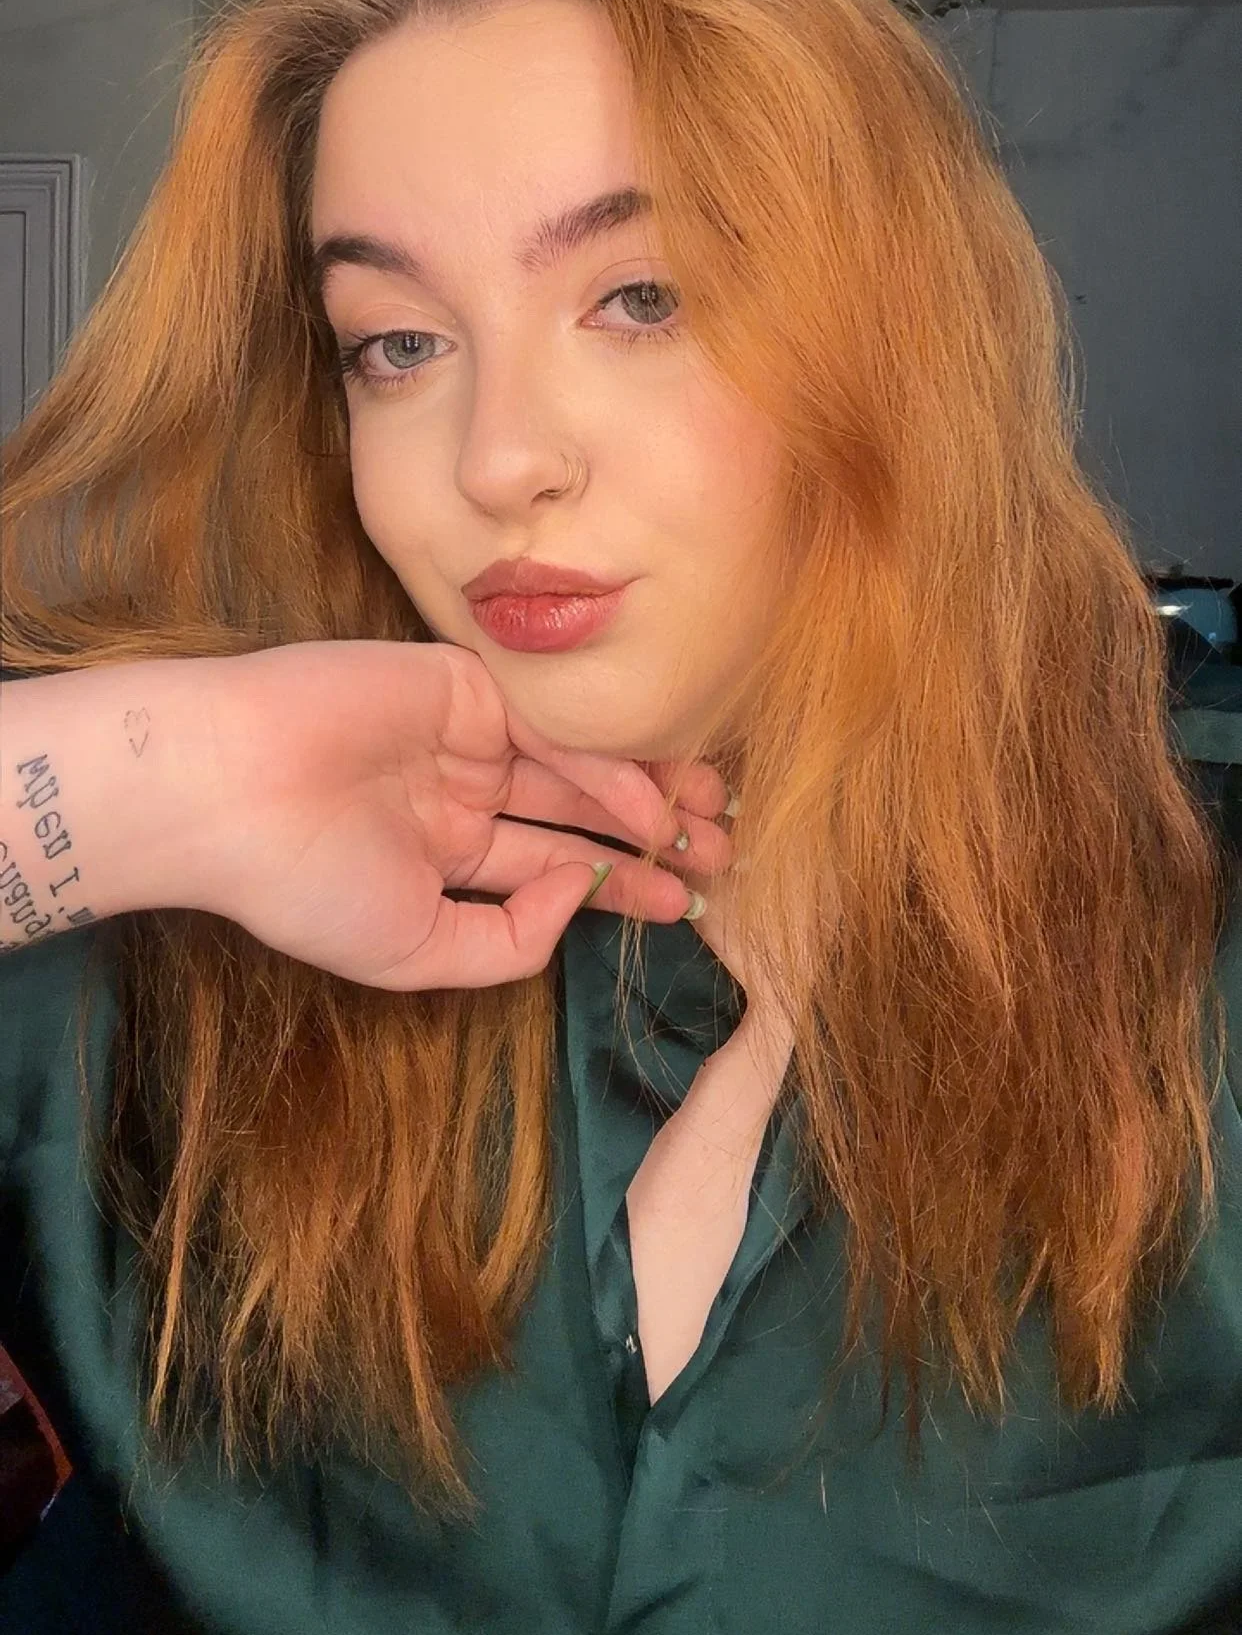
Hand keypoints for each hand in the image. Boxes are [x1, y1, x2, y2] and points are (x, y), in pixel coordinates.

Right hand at [193, 638, 732, 991]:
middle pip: (578, 814)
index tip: (686, 906)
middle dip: (650, 838)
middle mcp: (462, 792)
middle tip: (721, 856)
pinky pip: (548, 728)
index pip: (553, 867)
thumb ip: (509, 940)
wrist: (224, 790)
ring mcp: (464, 736)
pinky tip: (646, 807)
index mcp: (443, 854)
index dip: (621, 888)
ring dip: (645, 798)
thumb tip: (582, 887)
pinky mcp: (463, 683)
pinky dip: (601, 766)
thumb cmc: (301, 883)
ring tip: (707, 833)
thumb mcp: (414, 951)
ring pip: (576, 768)